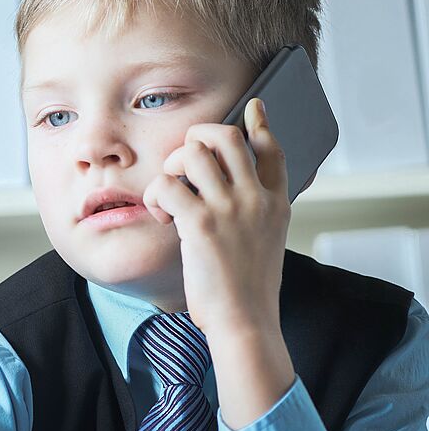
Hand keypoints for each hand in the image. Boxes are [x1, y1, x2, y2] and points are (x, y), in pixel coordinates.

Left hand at [142, 98, 290, 338]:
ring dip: (171, 167)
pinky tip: (160, 215)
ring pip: (193, 152)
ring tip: (168, 194)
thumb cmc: (248, 290)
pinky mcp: (201, 223)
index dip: (260, 124)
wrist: (245, 322)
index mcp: (276, 203)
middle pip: (227, 137)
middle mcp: (256, 198)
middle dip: (197, 138)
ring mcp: (230, 208)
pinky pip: (167, 185)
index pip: (272, 149)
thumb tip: (240, 195)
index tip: (252, 108)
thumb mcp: (266, 244)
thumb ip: (257, 214)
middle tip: (181, 165)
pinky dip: (156, 196)